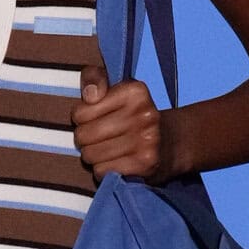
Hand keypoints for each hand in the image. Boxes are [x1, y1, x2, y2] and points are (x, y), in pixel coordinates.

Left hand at [70, 57, 170, 183]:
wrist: (168, 143)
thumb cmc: (132, 114)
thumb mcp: (115, 87)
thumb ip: (93, 78)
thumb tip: (90, 95)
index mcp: (135, 91)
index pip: (80, 113)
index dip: (80, 118)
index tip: (93, 117)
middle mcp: (144, 114)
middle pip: (84, 135)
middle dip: (84, 139)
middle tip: (97, 137)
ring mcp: (147, 140)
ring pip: (91, 155)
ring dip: (93, 156)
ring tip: (106, 149)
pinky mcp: (145, 164)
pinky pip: (101, 171)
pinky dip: (103, 169)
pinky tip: (115, 162)